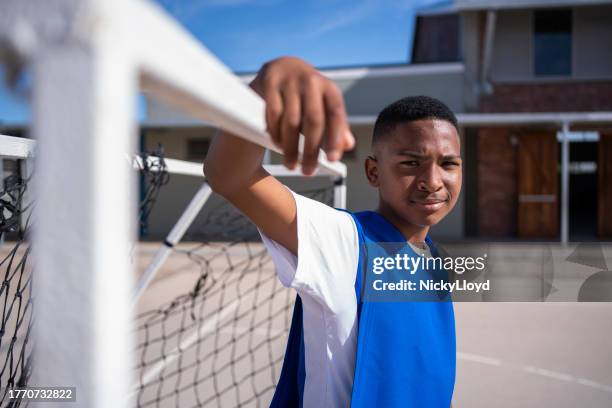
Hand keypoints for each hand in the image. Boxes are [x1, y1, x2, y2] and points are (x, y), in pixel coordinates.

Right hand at [250, 56, 354, 174]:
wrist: (283, 66)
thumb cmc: (308, 93)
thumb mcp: (324, 104)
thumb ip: (336, 125)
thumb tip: (348, 145)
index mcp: (328, 88)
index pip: (335, 114)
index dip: (335, 138)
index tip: (333, 159)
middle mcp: (311, 81)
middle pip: (313, 120)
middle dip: (311, 150)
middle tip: (308, 170)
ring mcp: (290, 81)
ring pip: (291, 121)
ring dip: (291, 147)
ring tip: (292, 164)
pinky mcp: (270, 82)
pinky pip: (273, 114)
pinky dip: (276, 134)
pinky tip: (278, 146)